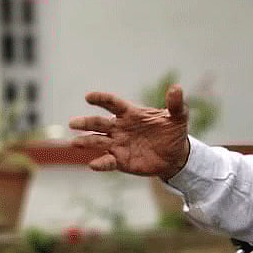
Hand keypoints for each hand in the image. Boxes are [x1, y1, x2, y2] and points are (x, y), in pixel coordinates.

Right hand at [69, 88, 189, 177]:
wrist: (176, 155)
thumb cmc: (173, 132)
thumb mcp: (178, 117)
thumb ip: (176, 104)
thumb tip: (177, 88)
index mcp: (131, 113)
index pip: (113, 103)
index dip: (101, 99)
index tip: (89, 97)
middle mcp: (120, 128)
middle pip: (99, 123)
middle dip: (86, 122)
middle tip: (73, 123)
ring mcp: (118, 144)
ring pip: (97, 141)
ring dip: (86, 141)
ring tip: (74, 143)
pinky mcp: (120, 160)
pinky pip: (107, 161)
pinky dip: (100, 163)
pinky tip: (93, 164)